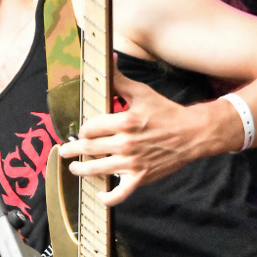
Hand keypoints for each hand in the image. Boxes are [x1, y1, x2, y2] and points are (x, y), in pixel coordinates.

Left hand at [58, 61, 197, 205]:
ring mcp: (132, 163)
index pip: (90, 128)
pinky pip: (120, 193)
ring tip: (74, 168)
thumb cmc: (166, 112)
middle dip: (73, 150)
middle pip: (88, 149)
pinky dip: (108, 197)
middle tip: (65, 151)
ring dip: (81, 170)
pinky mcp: (140, 177)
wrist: (191, 133)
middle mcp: (125, 143)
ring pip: (97, 170)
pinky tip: (100, 195)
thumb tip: (109, 58)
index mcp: (124, 121)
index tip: (82, 131)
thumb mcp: (142, 92)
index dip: (83, 130)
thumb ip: (120, 79)